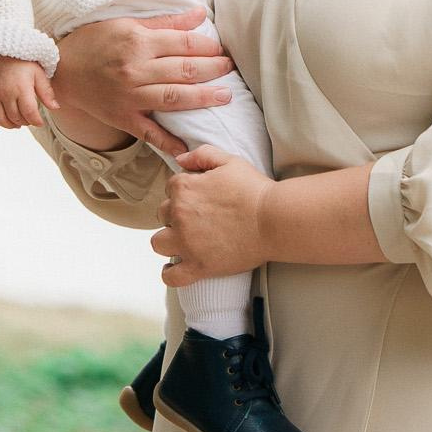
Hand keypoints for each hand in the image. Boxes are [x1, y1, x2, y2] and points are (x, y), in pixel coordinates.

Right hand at [0, 56, 56, 127]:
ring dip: (8, 125)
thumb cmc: (22, 61)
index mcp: (21, 88)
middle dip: (24, 122)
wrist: (0, 48)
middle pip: (14, 117)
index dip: (36, 121)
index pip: (29, 112)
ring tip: (16, 124)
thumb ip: (46, 91)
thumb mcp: (38, 73)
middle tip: (29, 120)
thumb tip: (55, 107)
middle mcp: (5, 93)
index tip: (40, 122)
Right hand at [50, 10, 235, 152]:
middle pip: (185, 70)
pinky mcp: (123, 117)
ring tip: (225, 96)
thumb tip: (200, 14)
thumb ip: (165, 22)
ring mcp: (130, 97)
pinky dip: (169, 142)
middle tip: (230, 68)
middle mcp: (136, 70)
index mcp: (138, 42)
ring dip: (203, 98)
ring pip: (174, 98)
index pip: (184, 44)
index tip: (221, 49)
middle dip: (213, 69)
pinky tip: (188, 147)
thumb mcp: (126, 23)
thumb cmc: (94, 42)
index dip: (208, 46)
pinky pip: (150, 132)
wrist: (61, 72)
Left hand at [150, 145, 273, 285]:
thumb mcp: (230, 161)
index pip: (171, 187)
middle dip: (176, 214)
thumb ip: (202, 155)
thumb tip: (180, 159)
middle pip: (163, 214)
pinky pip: (171, 276)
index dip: (185, 191)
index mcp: (185, 188)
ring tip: (183, 240)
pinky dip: (170, 273)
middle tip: (197, 217)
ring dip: (168, 240)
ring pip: (158, 243)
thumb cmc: (254, 190)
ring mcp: (186, 243)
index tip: (198, 197)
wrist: (273, 219)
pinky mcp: (197, 266)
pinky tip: (176, 267)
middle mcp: (179, 215)